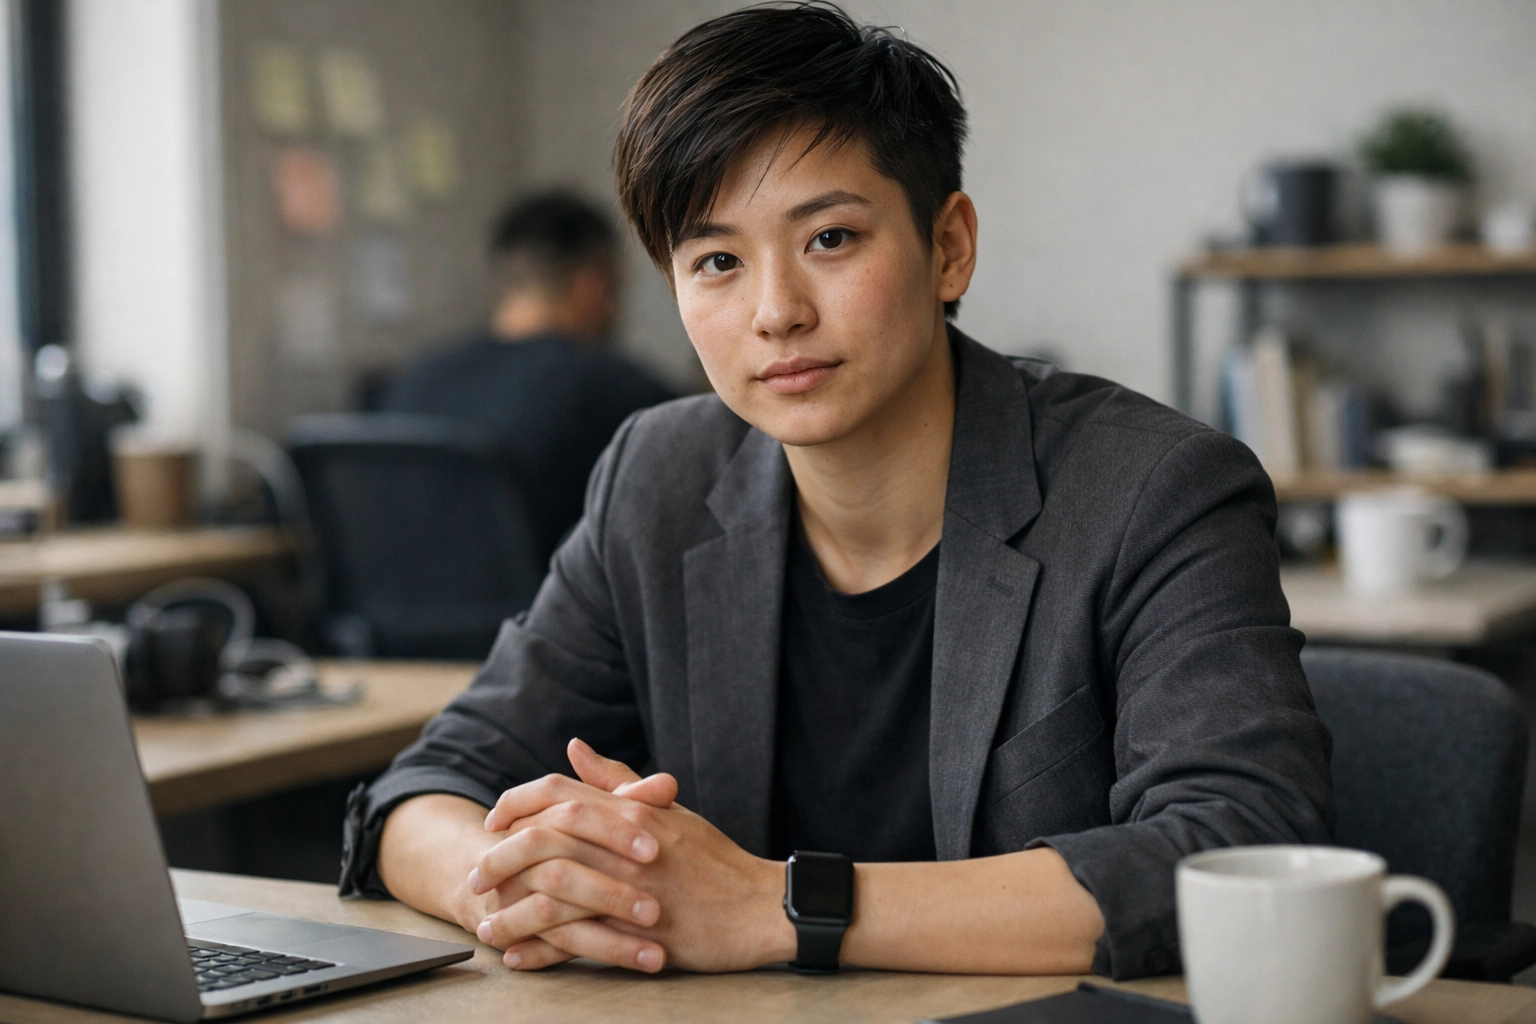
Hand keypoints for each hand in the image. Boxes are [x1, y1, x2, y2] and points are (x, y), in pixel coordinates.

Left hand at [473, 741, 792, 972]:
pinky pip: (576, 940)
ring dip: (512, 912)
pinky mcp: (638, 931)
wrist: (760, 906)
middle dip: (498, 859)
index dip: (516, 805)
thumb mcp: (668, 811)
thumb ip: (619, 781)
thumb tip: (575, 747)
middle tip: (476, 878)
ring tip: (488, 926)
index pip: (558, 793)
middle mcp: (625, 842)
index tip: (492, 823)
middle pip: (542, 839)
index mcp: (632, 810)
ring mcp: (631, 887)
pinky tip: (519, 958)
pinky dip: (541, 951)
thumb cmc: (715, 860)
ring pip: (551, 893)